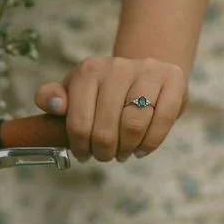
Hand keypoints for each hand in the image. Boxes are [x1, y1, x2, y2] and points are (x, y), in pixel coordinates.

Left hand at [35, 57, 187, 161]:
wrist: (143, 72)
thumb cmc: (102, 91)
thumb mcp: (73, 92)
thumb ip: (51, 98)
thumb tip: (55, 105)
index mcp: (89, 71)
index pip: (79, 123)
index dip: (80, 147)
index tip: (83, 154)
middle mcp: (117, 67)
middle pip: (106, 128)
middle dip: (103, 152)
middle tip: (105, 155)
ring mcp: (147, 71)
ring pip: (134, 125)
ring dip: (126, 149)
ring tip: (123, 153)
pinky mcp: (172, 80)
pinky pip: (162, 120)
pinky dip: (150, 142)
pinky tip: (141, 148)